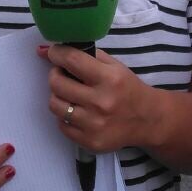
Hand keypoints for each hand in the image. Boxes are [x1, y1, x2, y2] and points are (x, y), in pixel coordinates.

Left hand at [40, 45, 160, 153]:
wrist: (147, 120)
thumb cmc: (127, 88)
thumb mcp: (114, 66)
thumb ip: (83, 55)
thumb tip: (44, 49)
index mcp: (109, 79)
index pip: (72, 60)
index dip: (57, 54)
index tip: (54, 53)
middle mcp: (101, 102)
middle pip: (57, 84)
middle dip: (55, 75)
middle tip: (62, 75)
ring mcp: (94, 125)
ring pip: (55, 105)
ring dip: (58, 96)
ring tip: (69, 94)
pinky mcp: (89, 142)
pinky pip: (62, 125)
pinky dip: (65, 116)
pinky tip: (77, 112)